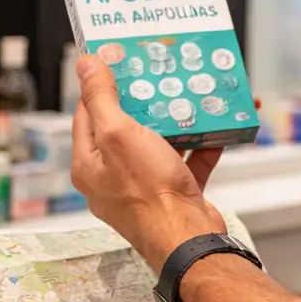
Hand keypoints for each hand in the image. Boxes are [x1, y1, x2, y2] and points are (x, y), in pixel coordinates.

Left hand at [71, 56, 224, 268]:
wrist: (189, 238)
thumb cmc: (149, 192)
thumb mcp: (119, 134)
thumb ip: (101, 98)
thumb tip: (85, 65)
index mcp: (90, 164)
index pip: (87, 115)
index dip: (99, 86)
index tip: (115, 62)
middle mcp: (112, 177)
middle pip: (124, 128)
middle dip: (144, 102)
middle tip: (157, 75)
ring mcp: (144, 187)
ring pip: (158, 144)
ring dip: (175, 121)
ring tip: (189, 96)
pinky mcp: (174, 194)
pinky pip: (186, 162)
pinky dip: (200, 145)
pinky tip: (215, 128)